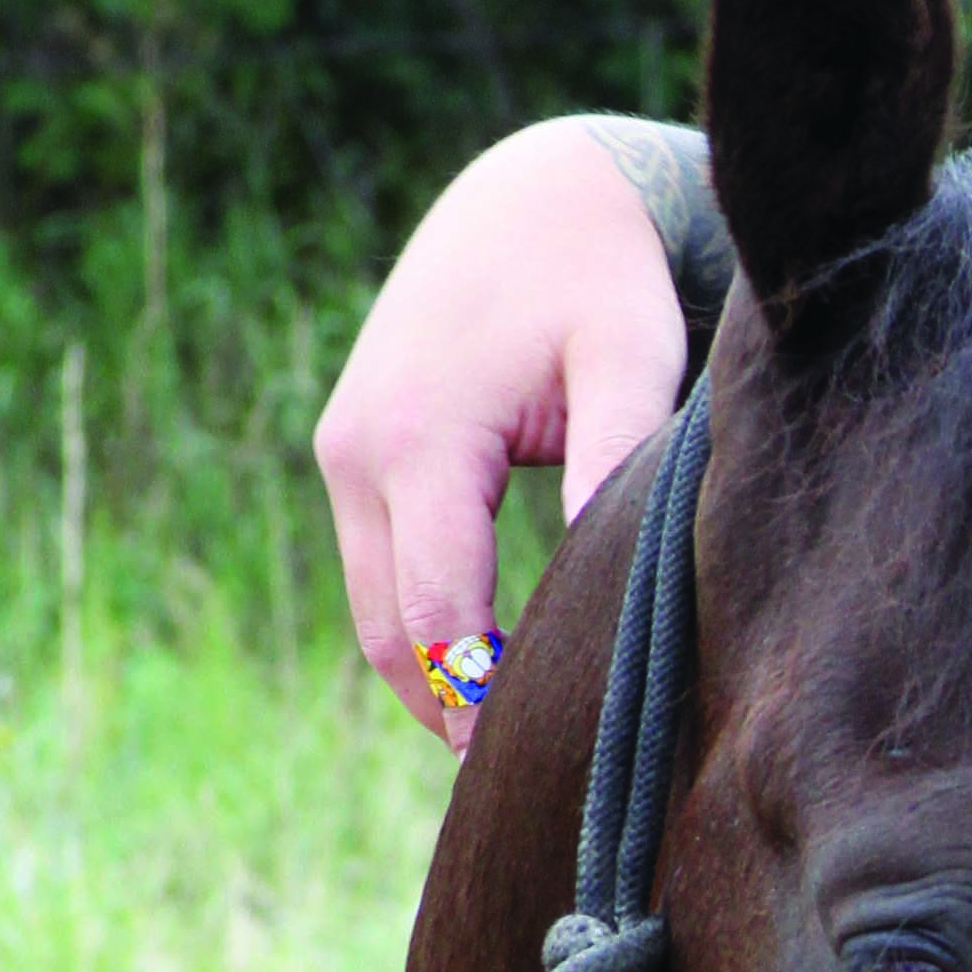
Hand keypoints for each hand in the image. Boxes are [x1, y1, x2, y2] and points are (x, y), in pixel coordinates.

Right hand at [313, 121, 687, 744]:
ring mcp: (343, 448)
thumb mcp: (629, 361)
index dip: (477, 701)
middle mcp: (357, 449)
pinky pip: (379, 566)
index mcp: (419, 439)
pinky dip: (421, 624)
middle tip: (526, 782)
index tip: (531, 767)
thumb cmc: (600, 275)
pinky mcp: (354, 447)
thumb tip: (600, 585)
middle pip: (387, 630)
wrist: (537, 190)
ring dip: (430, 676)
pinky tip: (490, 668)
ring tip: (510, 742)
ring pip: (372, 608)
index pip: (433, 615)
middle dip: (449, 708)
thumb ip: (609, 464)